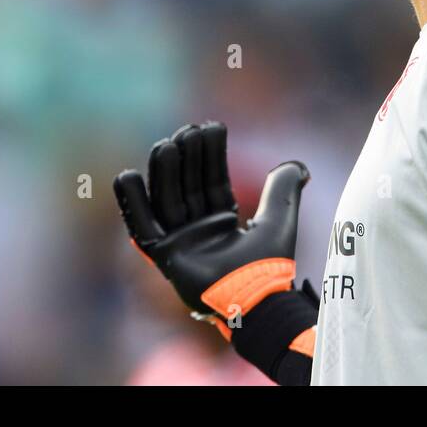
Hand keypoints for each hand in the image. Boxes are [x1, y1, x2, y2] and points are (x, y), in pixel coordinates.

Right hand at [113, 121, 309, 332]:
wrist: (260, 300)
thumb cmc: (271, 266)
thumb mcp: (280, 218)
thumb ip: (284, 189)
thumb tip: (299, 166)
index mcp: (223, 221)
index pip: (213, 179)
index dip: (211, 153)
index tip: (210, 126)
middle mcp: (199, 230)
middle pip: (187, 185)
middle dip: (186, 157)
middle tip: (187, 131)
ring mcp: (181, 243)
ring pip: (166, 199)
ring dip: (163, 171)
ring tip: (165, 144)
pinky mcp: (166, 258)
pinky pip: (143, 228)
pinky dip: (132, 204)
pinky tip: (127, 176)